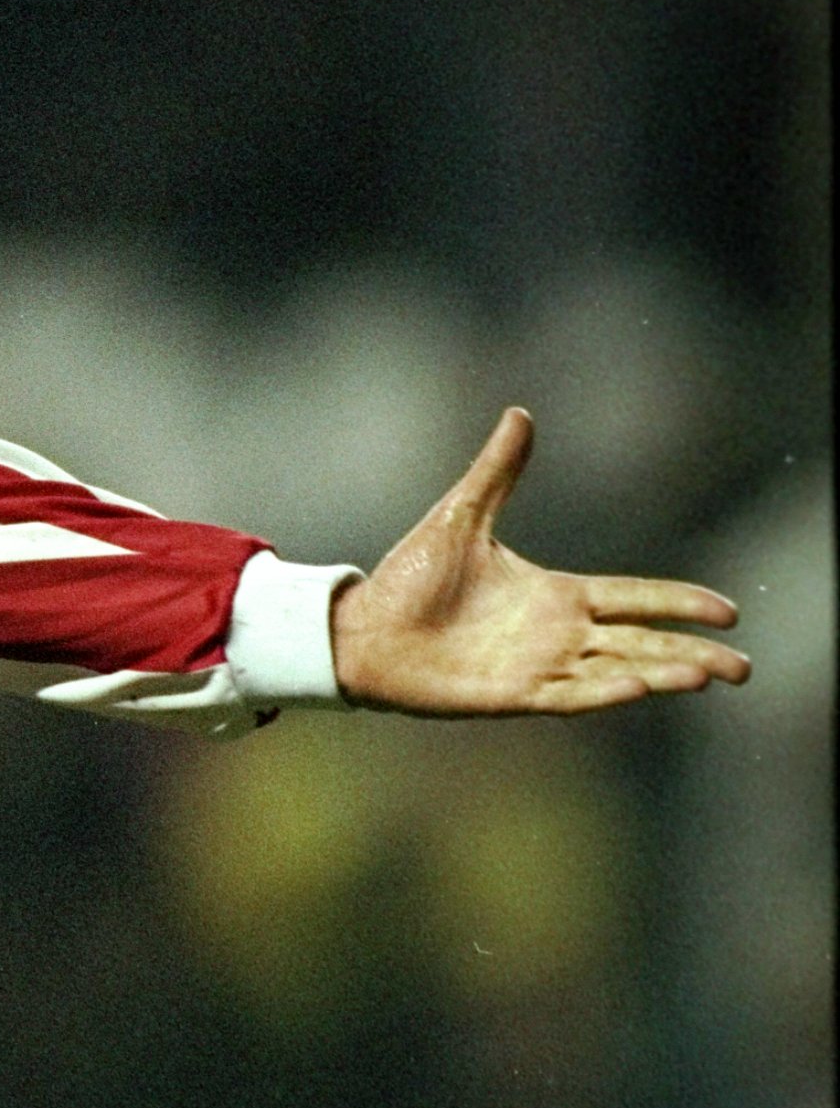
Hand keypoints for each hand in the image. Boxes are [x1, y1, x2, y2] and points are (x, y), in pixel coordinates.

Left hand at [329, 407, 749, 715]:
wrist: (363, 627)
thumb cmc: (410, 578)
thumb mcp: (462, 516)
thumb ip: (497, 471)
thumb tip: (520, 413)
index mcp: (554, 595)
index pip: (633, 599)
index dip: (677, 603)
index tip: (728, 610)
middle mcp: (556, 634)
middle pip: (640, 644)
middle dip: (693, 653)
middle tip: (743, 668)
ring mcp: (538, 666)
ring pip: (616, 671)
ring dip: (662, 673)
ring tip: (708, 673)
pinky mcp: (513, 694)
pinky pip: (570, 694)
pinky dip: (605, 691)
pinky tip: (641, 686)